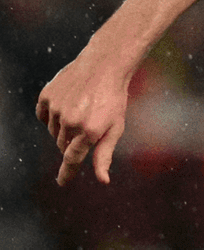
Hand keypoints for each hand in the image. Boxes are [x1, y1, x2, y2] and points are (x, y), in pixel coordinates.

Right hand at [36, 51, 133, 185]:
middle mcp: (71, 121)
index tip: (61, 183)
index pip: (72, 159)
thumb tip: (103, 181)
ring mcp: (57, 108)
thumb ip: (105, 155)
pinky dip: (52, 116)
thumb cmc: (113, 99)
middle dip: (73, 142)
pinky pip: (43, 116)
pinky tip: (66, 105)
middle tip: (86, 126)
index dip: (66, 172)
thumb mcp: (115, 127)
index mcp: (90, 131)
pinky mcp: (47, 96)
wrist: (103, 66)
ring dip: (64, 128)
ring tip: (80, 112)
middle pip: (63, 146)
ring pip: (53, 132)